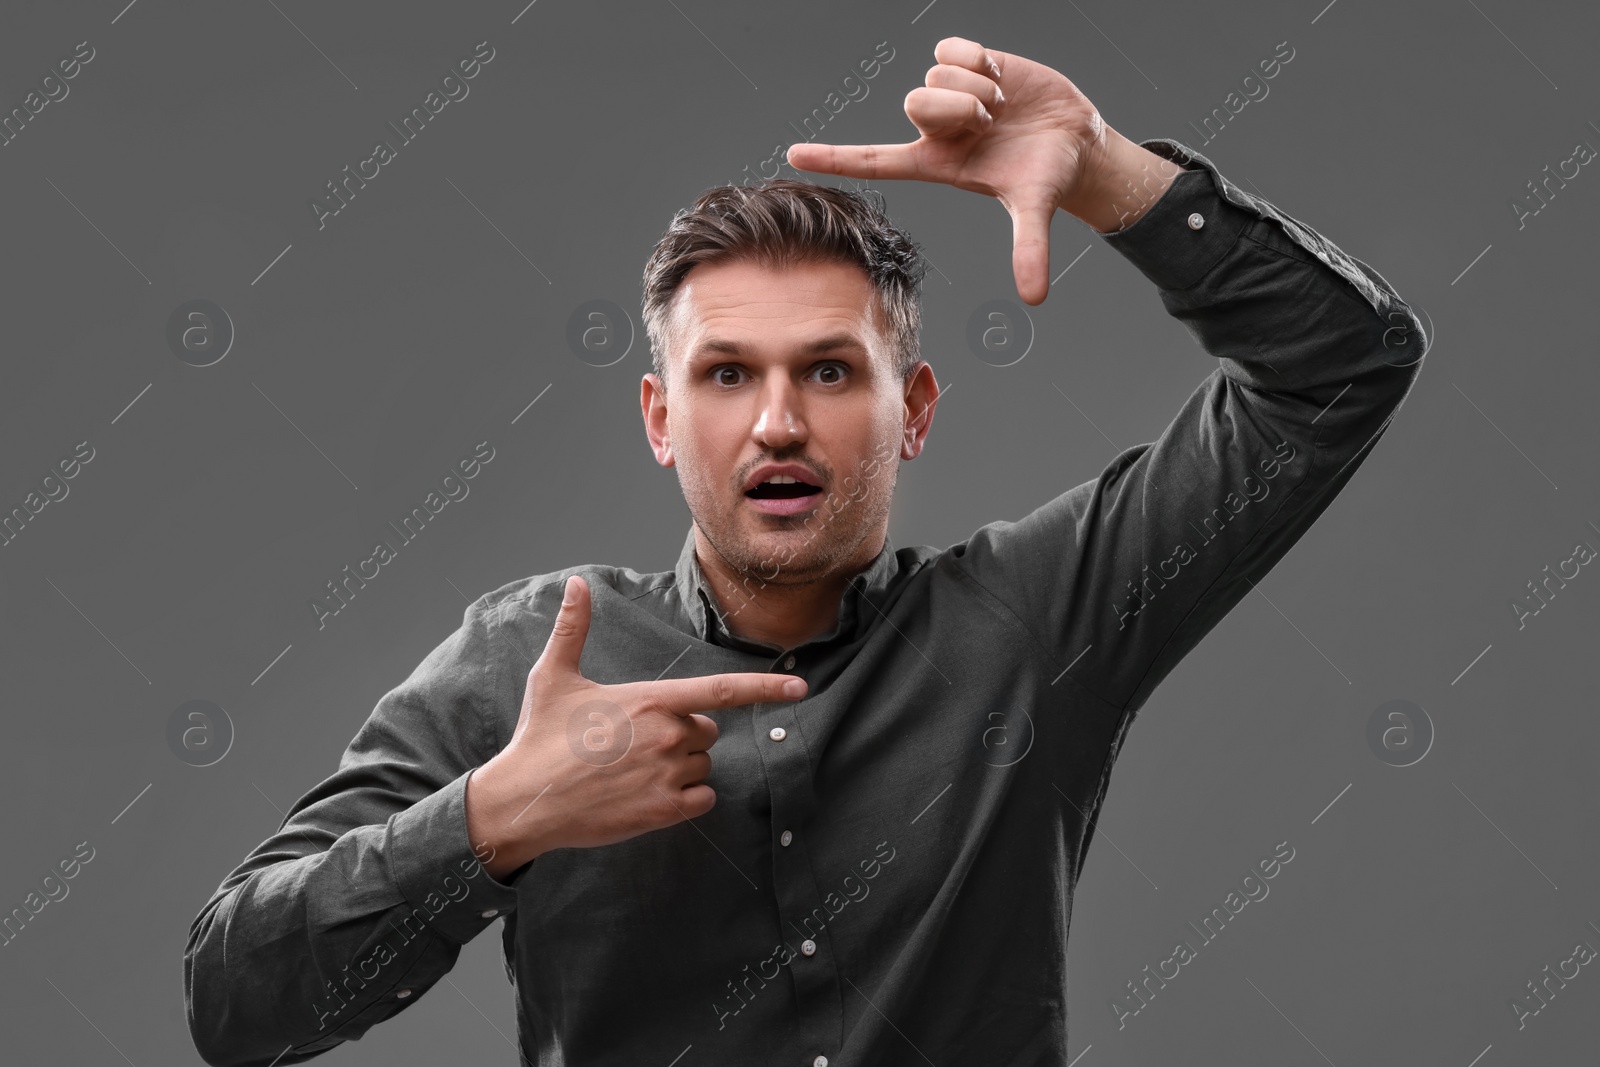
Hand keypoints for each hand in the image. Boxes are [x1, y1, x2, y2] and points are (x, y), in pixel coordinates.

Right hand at [465, 575, 805, 878]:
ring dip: (681, 767)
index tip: (800, 688)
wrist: (523, 801)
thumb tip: (574, 583)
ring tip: (631, 769)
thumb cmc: (539, 737)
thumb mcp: (553, 676)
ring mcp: (667, 776)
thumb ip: (573, 628)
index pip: (722, 691)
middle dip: (683, 734)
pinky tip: (647, 794)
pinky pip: (702, 799)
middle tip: (634, 742)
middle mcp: (667, 736)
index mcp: (650, 700)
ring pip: (703, 766)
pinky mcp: (663, 812)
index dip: (766, 688)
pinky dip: (686, 798)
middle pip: (707, 731)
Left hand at [787, 36, 1110, 305]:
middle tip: (990, 123)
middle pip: (915, 104)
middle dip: (960, 110)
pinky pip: (951, 48)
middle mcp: (934, 128)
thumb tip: (1035, 297)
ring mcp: (947, 94)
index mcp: (935, 163)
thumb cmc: (1047, 175)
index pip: (874, 160)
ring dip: (977, 89)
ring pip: (936, 76)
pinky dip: (980, 60)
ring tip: (1001, 106)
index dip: (834, 158)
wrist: (1074, 137)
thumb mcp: (1033, 207)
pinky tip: (1000, 77)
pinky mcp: (965, 62)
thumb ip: (1030, 249)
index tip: (793, 157)